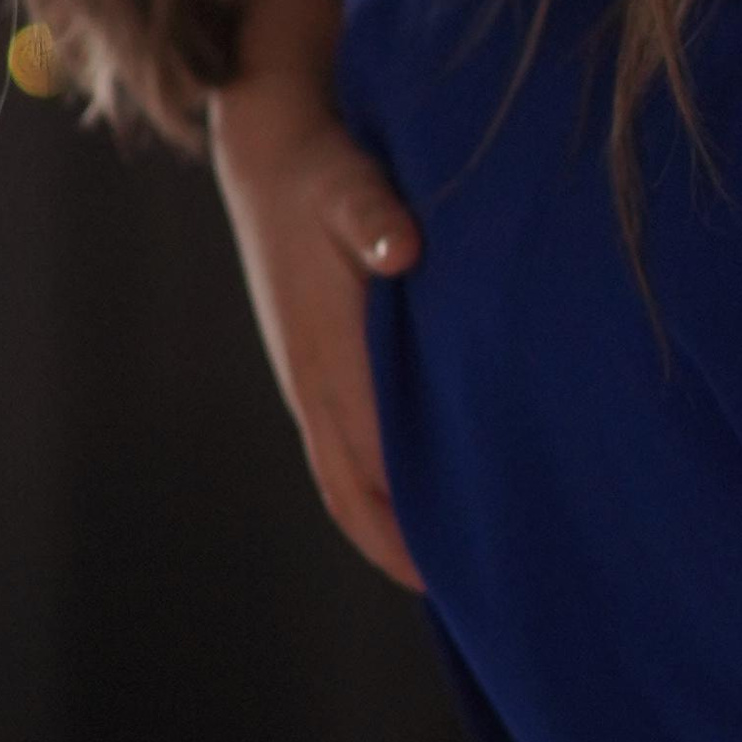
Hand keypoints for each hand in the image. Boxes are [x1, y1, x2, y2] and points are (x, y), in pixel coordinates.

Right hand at [209, 68, 425, 590]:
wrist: (269, 146)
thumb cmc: (322, 168)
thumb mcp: (350, 180)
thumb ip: (376, 216)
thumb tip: (399, 248)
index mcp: (327, 358)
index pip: (374, 463)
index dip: (415, 519)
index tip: (465, 566)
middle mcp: (314, 384)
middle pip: (355, 495)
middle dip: (404, 549)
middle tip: (471, 596)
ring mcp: (311, 381)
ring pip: (347, 479)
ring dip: (390, 527)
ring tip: (450, 571)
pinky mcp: (316, 365)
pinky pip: (344, 451)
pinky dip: (379, 491)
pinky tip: (420, 497)